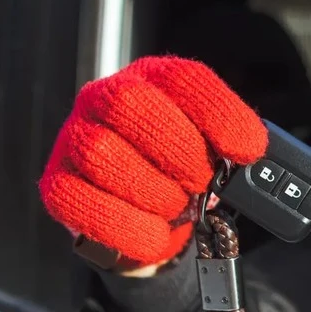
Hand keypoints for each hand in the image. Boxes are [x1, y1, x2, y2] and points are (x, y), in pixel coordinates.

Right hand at [39, 57, 267, 267]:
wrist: (149, 224)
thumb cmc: (181, 178)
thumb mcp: (214, 156)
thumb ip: (233, 151)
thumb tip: (255, 163)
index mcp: (153, 80)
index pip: (183, 78)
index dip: (218, 113)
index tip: (248, 150)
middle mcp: (105, 98)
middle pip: (130, 103)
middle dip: (179, 150)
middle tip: (203, 183)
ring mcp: (74, 139)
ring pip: (102, 153)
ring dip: (153, 191)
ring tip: (177, 208)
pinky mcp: (56, 183)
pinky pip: (78, 200)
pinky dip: (126, 225)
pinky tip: (154, 233)